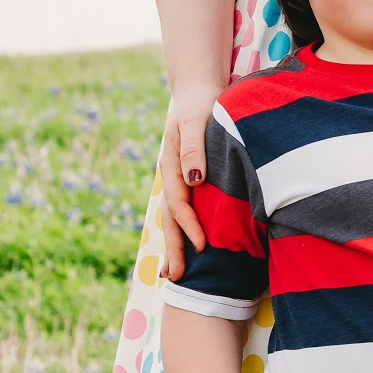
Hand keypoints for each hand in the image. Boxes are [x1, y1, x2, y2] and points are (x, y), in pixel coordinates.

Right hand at [160, 84, 222, 280]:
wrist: (198, 94)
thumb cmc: (201, 105)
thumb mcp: (196, 120)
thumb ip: (195, 147)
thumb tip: (195, 178)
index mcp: (172, 165)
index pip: (179, 202)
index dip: (190, 225)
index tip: (202, 246)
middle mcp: (173, 177)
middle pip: (171, 219)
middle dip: (173, 248)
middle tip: (175, 278)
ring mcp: (178, 181)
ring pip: (174, 219)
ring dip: (174, 246)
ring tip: (173, 275)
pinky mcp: (188, 182)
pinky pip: (183, 212)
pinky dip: (182, 232)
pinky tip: (186, 251)